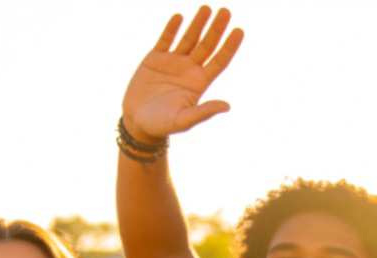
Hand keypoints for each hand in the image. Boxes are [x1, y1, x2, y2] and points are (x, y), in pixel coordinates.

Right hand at [121, 5, 242, 144]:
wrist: (137, 122)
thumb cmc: (161, 126)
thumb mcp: (183, 120)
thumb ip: (203, 112)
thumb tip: (227, 106)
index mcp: (199, 83)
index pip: (219, 61)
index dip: (229, 46)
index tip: (239, 31)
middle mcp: (189, 70)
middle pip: (207, 45)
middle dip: (216, 29)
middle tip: (226, 11)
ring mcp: (173, 62)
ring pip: (189, 38)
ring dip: (198, 23)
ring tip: (206, 8)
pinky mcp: (155, 58)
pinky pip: (166, 39)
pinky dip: (171, 28)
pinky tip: (179, 17)